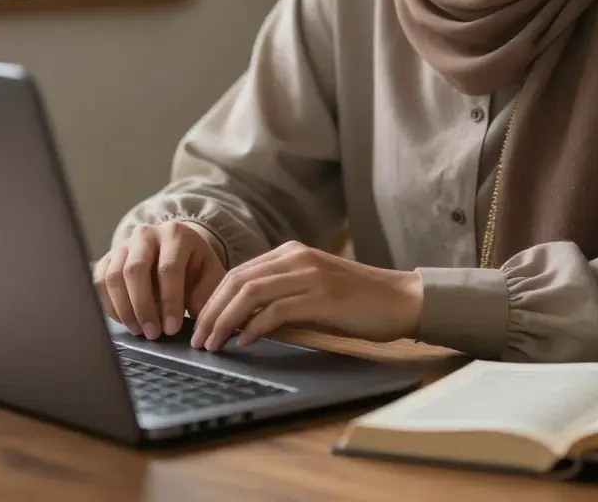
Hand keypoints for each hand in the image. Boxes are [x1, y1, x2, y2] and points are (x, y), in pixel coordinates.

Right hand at [93, 221, 225, 339]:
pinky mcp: (108, 257)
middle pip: (135, 270)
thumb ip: (205, 295)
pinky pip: (99, 281)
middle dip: (143, 307)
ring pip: (114, 276)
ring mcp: (124, 244)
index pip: (168, 268)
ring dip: (125, 309)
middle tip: (153, 334)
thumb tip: (197, 323)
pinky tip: (125, 321)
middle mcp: (147, 234)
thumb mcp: (210, 276)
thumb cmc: (195, 267)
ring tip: (140, 331)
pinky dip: (109, 305)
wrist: (177, 251)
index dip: (169, 301)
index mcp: (176, 234)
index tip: (172, 329)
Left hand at [189, 241, 423, 351]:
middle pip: (238, 280)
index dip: (213, 298)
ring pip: (251, 293)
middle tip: (198, 338)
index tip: (199, 324)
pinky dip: (255, 327)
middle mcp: (297, 258)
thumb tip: (243, 320)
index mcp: (292, 253)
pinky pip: (277, 310)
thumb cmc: (357, 301)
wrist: (400, 299)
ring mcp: (310, 275)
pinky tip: (245, 343)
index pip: (239, 272)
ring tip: (213, 344)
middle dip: (211, 310)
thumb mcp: (312, 290)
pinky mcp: (322, 296)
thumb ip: (282, 295)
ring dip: (225, 320)